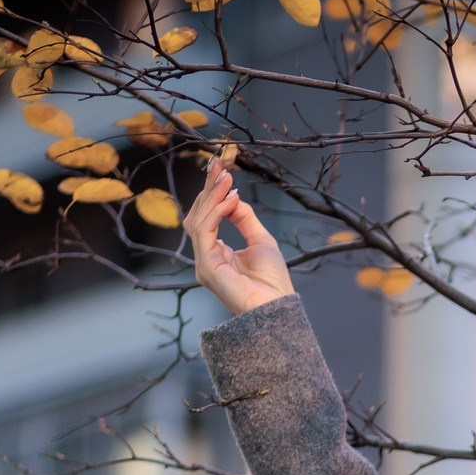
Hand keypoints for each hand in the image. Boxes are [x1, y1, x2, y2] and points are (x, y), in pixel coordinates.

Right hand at [187, 155, 295, 318]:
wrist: (277, 307)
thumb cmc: (272, 282)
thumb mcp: (260, 240)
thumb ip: (244, 218)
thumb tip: (232, 197)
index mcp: (216, 253)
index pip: (207, 217)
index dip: (211, 193)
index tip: (219, 169)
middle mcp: (206, 257)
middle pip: (198, 216)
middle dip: (208, 190)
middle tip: (219, 167)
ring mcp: (203, 263)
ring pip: (198, 221)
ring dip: (212, 197)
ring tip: (226, 179)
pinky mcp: (206, 267)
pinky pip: (204, 232)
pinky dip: (216, 212)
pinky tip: (229, 199)